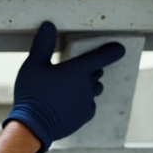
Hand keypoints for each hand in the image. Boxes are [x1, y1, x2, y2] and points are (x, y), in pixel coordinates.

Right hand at [3, 21, 126, 152]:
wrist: (33, 127)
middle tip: (74, 69)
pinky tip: (67, 102)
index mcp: (78, 70)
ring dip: (87, 85)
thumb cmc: (32, 94)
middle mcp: (88, 86)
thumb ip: (43, 44)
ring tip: (70, 87)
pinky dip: (83, 101)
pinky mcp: (84, 116)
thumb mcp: (33, 65)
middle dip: (90, 69)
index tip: (119, 48)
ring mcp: (87, 102)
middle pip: (96, 72)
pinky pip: (89, 104)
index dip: (112, 51)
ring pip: (94, 89)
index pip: (102, 57)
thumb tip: (48, 25)